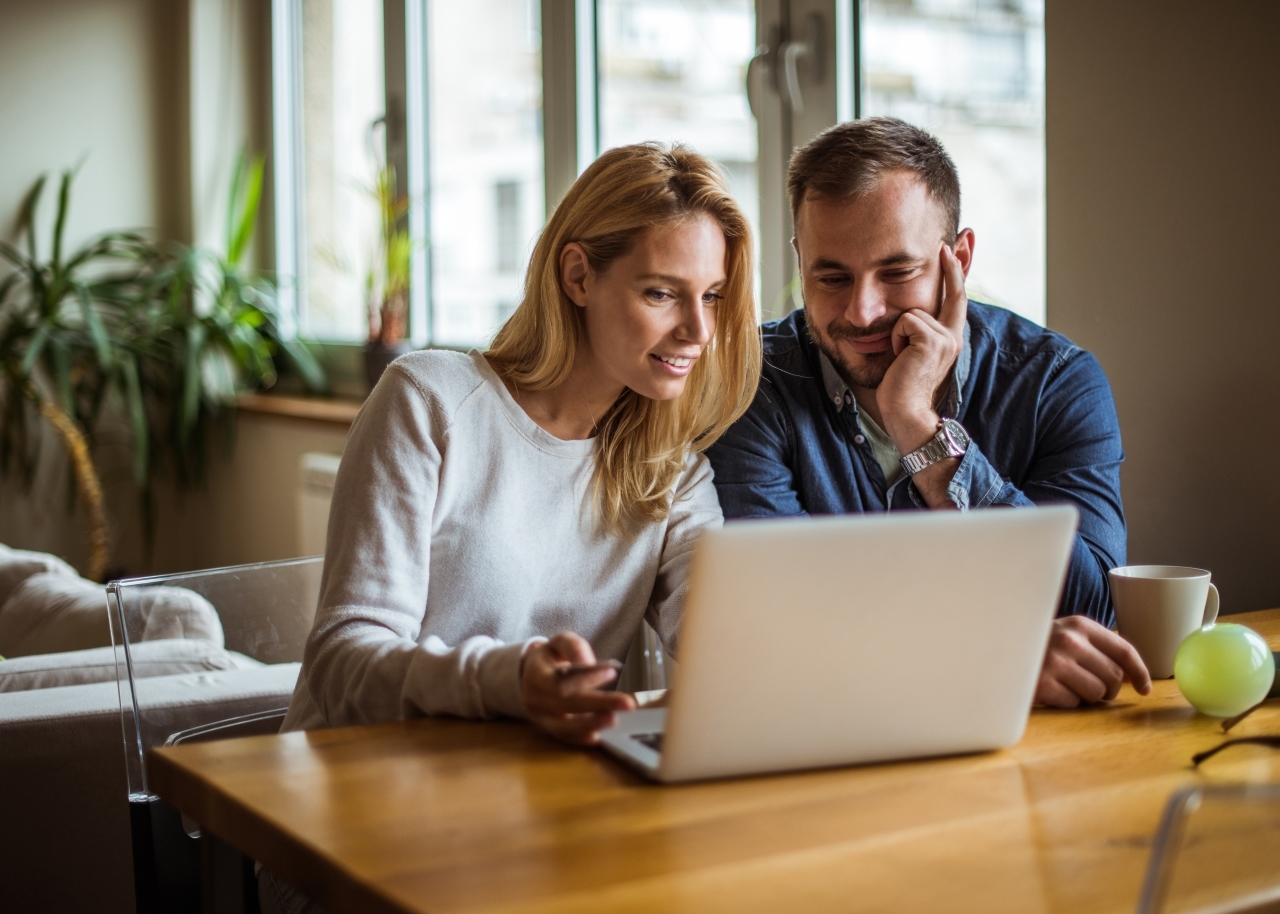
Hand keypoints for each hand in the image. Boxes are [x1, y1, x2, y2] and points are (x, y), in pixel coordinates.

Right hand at [520, 632, 635, 744]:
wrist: (531, 675)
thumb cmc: (551, 658)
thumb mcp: (559, 643)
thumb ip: (573, 647)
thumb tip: (588, 662)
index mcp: (536, 675)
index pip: (560, 681)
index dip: (586, 678)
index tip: (612, 671)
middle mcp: (535, 699)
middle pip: (567, 705)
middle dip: (598, 703)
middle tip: (627, 703)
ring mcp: (540, 717)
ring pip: (564, 727)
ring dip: (591, 724)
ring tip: (614, 719)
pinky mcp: (548, 729)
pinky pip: (565, 737)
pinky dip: (581, 738)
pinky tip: (599, 737)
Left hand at [876, 244, 967, 455]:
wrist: (905, 412)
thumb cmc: (900, 388)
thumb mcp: (908, 353)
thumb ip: (913, 332)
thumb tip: (905, 314)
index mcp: (949, 339)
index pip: (956, 300)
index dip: (956, 273)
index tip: (955, 248)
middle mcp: (953, 336)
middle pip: (953, 292)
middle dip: (952, 265)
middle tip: (949, 241)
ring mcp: (946, 337)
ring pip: (912, 311)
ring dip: (898, 332)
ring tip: (900, 356)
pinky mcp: (932, 339)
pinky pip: (905, 320)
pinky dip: (896, 337)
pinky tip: (900, 357)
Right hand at [1035, 616, 1152, 707]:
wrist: (995, 650)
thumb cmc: (1038, 647)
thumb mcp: (1067, 636)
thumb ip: (1097, 648)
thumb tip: (1132, 674)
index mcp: (1079, 625)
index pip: (1123, 649)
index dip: (1139, 671)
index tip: (1145, 688)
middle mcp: (1070, 641)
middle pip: (1114, 677)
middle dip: (1109, 688)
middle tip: (1089, 686)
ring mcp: (1055, 662)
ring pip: (1098, 693)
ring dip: (1087, 696)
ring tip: (1067, 686)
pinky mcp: (1043, 684)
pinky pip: (1074, 703)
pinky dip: (1066, 702)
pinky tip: (1051, 690)